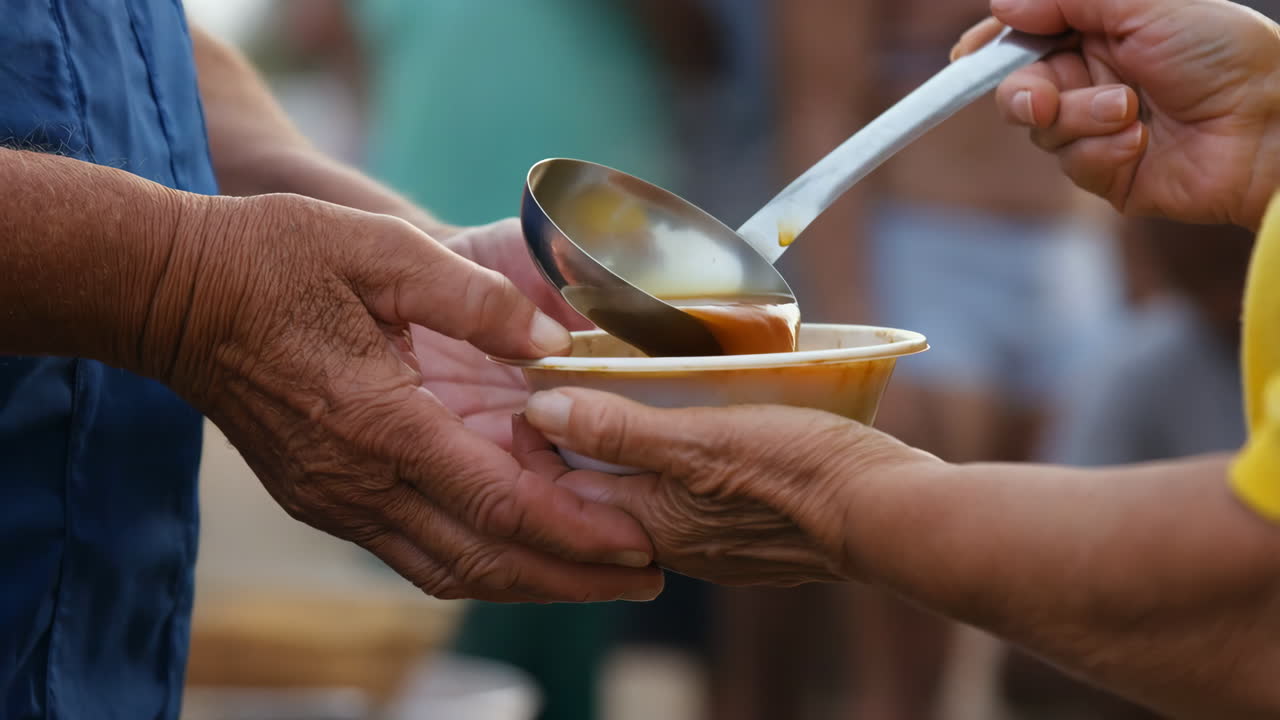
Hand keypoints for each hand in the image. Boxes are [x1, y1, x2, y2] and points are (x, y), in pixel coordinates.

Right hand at [152, 193, 660, 601]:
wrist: (170, 293)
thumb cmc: (275, 258)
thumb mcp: (381, 250)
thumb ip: (473, 297)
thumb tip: (552, 340)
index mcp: (380, 422)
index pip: (498, 501)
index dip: (576, 530)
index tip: (638, 543)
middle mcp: (358, 481)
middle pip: (483, 559)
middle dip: (572, 577)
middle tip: (646, 579)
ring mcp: (336, 499)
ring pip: (448, 569)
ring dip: (528, 581)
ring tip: (597, 580)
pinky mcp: (324, 497)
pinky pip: (414, 551)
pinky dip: (477, 561)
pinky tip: (517, 552)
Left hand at [516, 388, 938, 585]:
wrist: (885, 513)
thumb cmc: (798, 473)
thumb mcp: (701, 438)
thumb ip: (621, 430)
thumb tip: (543, 409)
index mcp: (649, 522)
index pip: (564, 486)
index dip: (540, 441)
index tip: (531, 393)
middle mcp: (674, 544)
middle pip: (605, 489)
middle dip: (583, 444)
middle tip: (576, 385)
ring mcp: (715, 544)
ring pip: (652, 492)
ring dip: (634, 451)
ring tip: (634, 396)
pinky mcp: (752, 533)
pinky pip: (695, 498)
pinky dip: (681, 464)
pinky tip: (699, 431)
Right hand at [953, 0, 1279, 227]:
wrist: (1268, 126)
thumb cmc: (1221, 54)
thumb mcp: (1142, 4)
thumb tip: (1002, 4)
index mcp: (1099, 31)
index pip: (1026, 37)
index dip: (992, 47)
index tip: (968, 57)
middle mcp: (1093, 78)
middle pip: (1018, 89)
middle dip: (1023, 94)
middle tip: (1041, 100)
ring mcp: (1098, 128)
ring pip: (1043, 131)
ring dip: (1081, 120)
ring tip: (1131, 111)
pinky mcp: (1109, 174)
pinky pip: (1073, 166)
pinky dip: (1102, 153)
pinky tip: (1140, 143)